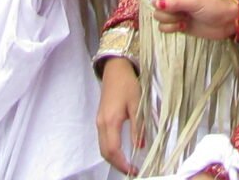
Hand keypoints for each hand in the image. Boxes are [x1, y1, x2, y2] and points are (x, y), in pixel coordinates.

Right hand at [97, 59, 141, 175]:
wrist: (115, 69)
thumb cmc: (128, 84)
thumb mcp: (137, 104)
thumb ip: (138, 126)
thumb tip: (140, 147)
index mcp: (110, 121)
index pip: (113, 150)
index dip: (122, 163)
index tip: (133, 171)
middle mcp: (101, 124)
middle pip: (105, 152)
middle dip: (117, 165)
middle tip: (131, 171)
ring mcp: (99, 122)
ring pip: (102, 148)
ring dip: (113, 159)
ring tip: (127, 165)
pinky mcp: (100, 119)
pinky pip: (102, 141)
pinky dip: (110, 151)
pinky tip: (121, 152)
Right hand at [150, 0, 237, 39]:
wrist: (225, 23)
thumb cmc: (213, 6)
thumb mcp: (194, 1)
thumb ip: (175, 1)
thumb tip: (157, 3)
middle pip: (155, 1)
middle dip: (167, 10)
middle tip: (183, 11)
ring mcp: (175, 11)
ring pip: (158, 15)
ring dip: (170, 20)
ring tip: (185, 18)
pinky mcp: (176, 23)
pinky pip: (162, 27)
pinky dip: (171, 28)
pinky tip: (183, 26)